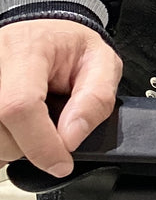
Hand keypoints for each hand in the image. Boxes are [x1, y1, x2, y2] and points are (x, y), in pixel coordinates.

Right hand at [0, 19, 121, 176]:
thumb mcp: (101, 61)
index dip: (41, 144)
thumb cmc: (70, 47)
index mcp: (25, 49)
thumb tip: (71, 138)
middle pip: (0, 131)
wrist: (44, 37)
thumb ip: (96, 98)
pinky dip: (4, 144)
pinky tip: (17, 128)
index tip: (61, 162)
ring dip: (14, 146)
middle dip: (30, 146)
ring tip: (34, 123)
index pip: (20, 105)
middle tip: (52, 128)